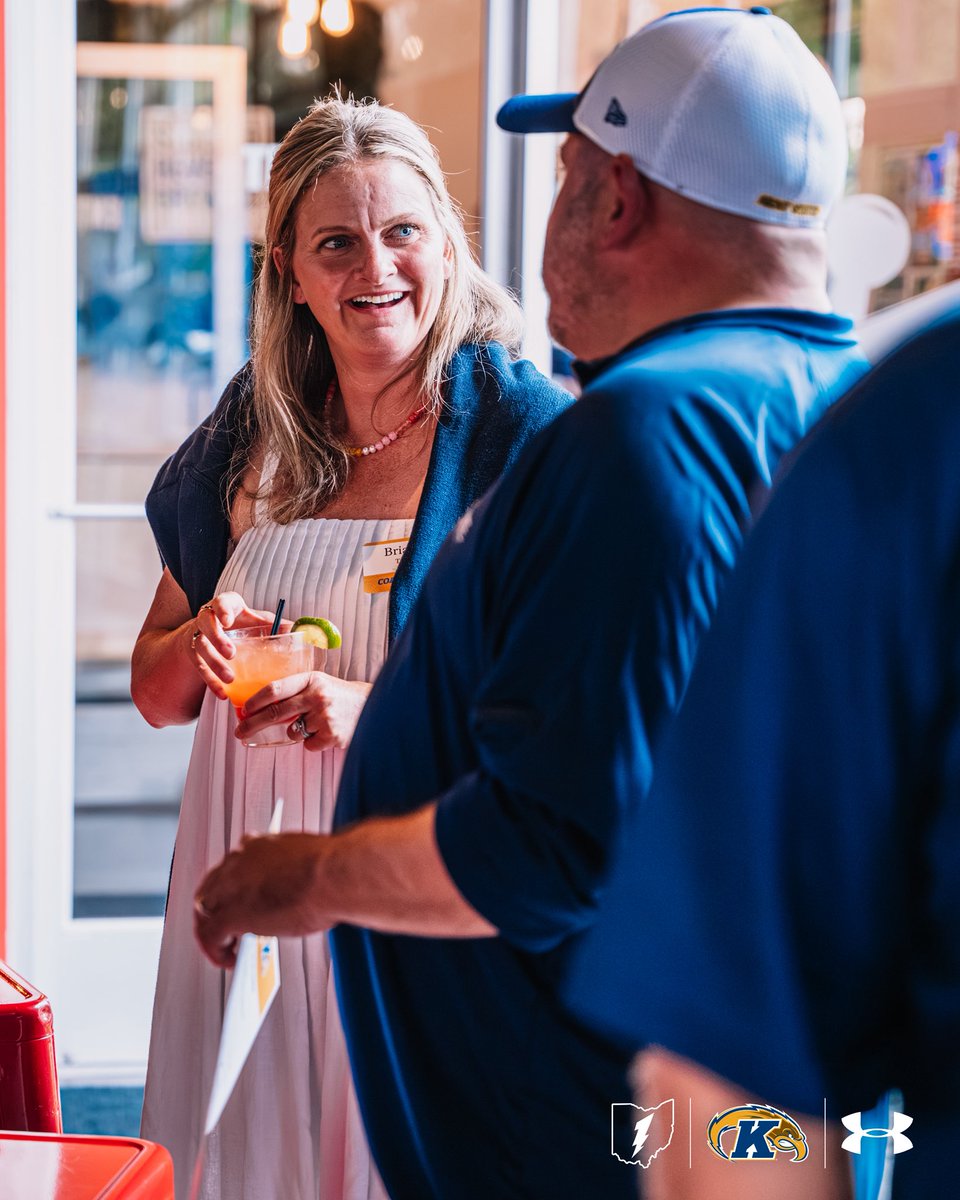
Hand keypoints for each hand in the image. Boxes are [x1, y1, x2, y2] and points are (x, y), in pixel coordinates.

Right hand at [188, 592, 283, 699]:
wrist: (216, 636)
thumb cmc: (243, 626)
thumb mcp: (260, 622)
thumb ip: (278, 626)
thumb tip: (303, 632)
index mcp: (228, 607)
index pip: (221, 601)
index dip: (222, 609)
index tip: (227, 621)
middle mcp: (210, 618)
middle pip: (206, 623)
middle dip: (217, 638)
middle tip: (231, 653)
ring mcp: (199, 636)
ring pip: (200, 647)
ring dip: (214, 663)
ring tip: (230, 678)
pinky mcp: (193, 654)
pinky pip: (198, 668)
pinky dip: (210, 682)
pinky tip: (223, 693)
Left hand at [194, 833, 332, 966]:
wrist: (335, 875)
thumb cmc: (331, 868)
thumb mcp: (304, 861)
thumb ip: (288, 873)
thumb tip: (293, 890)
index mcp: (256, 846)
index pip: (233, 867)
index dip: (234, 888)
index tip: (243, 900)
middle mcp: (238, 862)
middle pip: (211, 888)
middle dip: (216, 909)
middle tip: (230, 930)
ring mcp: (231, 887)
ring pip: (204, 911)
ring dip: (212, 931)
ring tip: (227, 949)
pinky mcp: (231, 914)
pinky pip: (210, 936)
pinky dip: (214, 951)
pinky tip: (229, 961)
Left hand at [235, 671, 370, 750]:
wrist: (372, 705)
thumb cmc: (338, 695)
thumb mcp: (318, 684)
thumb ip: (294, 691)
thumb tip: (260, 708)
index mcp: (311, 679)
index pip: (275, 688)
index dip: (255, 701)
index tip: (243, 710)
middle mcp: (317, 695)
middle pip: (275, 712)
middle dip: (253, 724)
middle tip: (239, 732)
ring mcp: (324, 716)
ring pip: (292, 732)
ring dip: (296, 732)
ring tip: (315, 723)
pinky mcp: (332, 735)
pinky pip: (308, 745)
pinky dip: (313, 742)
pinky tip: (325, 732)